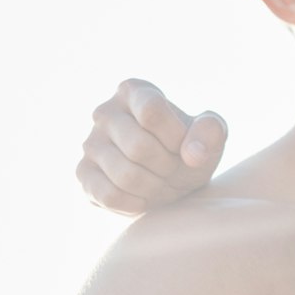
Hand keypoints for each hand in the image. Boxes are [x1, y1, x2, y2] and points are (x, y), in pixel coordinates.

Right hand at [75, 78, 226, 213]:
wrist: (170, 178)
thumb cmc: (189, 149)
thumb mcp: (210, 135)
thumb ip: (211, 132)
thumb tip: (193, 154)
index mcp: (134, 91)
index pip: (152, 111)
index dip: (176, 136)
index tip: (186, 147)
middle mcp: (105, 112)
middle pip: (138, 147)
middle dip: (167, 166)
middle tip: (175, 169)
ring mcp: (90, 143)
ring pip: (125, 175)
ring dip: (154, 187)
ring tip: (162, 182)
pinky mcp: (83, 173)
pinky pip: (109, 195)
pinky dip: (135, 203)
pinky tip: (144, 198)